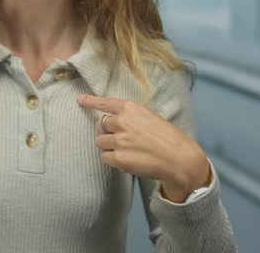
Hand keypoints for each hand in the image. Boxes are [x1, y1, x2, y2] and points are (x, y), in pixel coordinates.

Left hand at [77, 93, 210, 202]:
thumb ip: (131, 118)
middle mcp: (122, 122)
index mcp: (130, 108)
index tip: (79, 99)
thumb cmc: (169, 138)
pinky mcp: (119, 158)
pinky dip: (113, 160)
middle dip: (107, 132)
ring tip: (127, 150)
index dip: (90, 101)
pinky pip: (105, 158)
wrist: (180, 158)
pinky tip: (127, 160)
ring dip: (109, 146)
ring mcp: (119, 140)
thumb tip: (113, 123)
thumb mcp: (150, 118)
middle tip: (122, 139)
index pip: (105, 103)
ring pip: (100, 142)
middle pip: (100, 125)